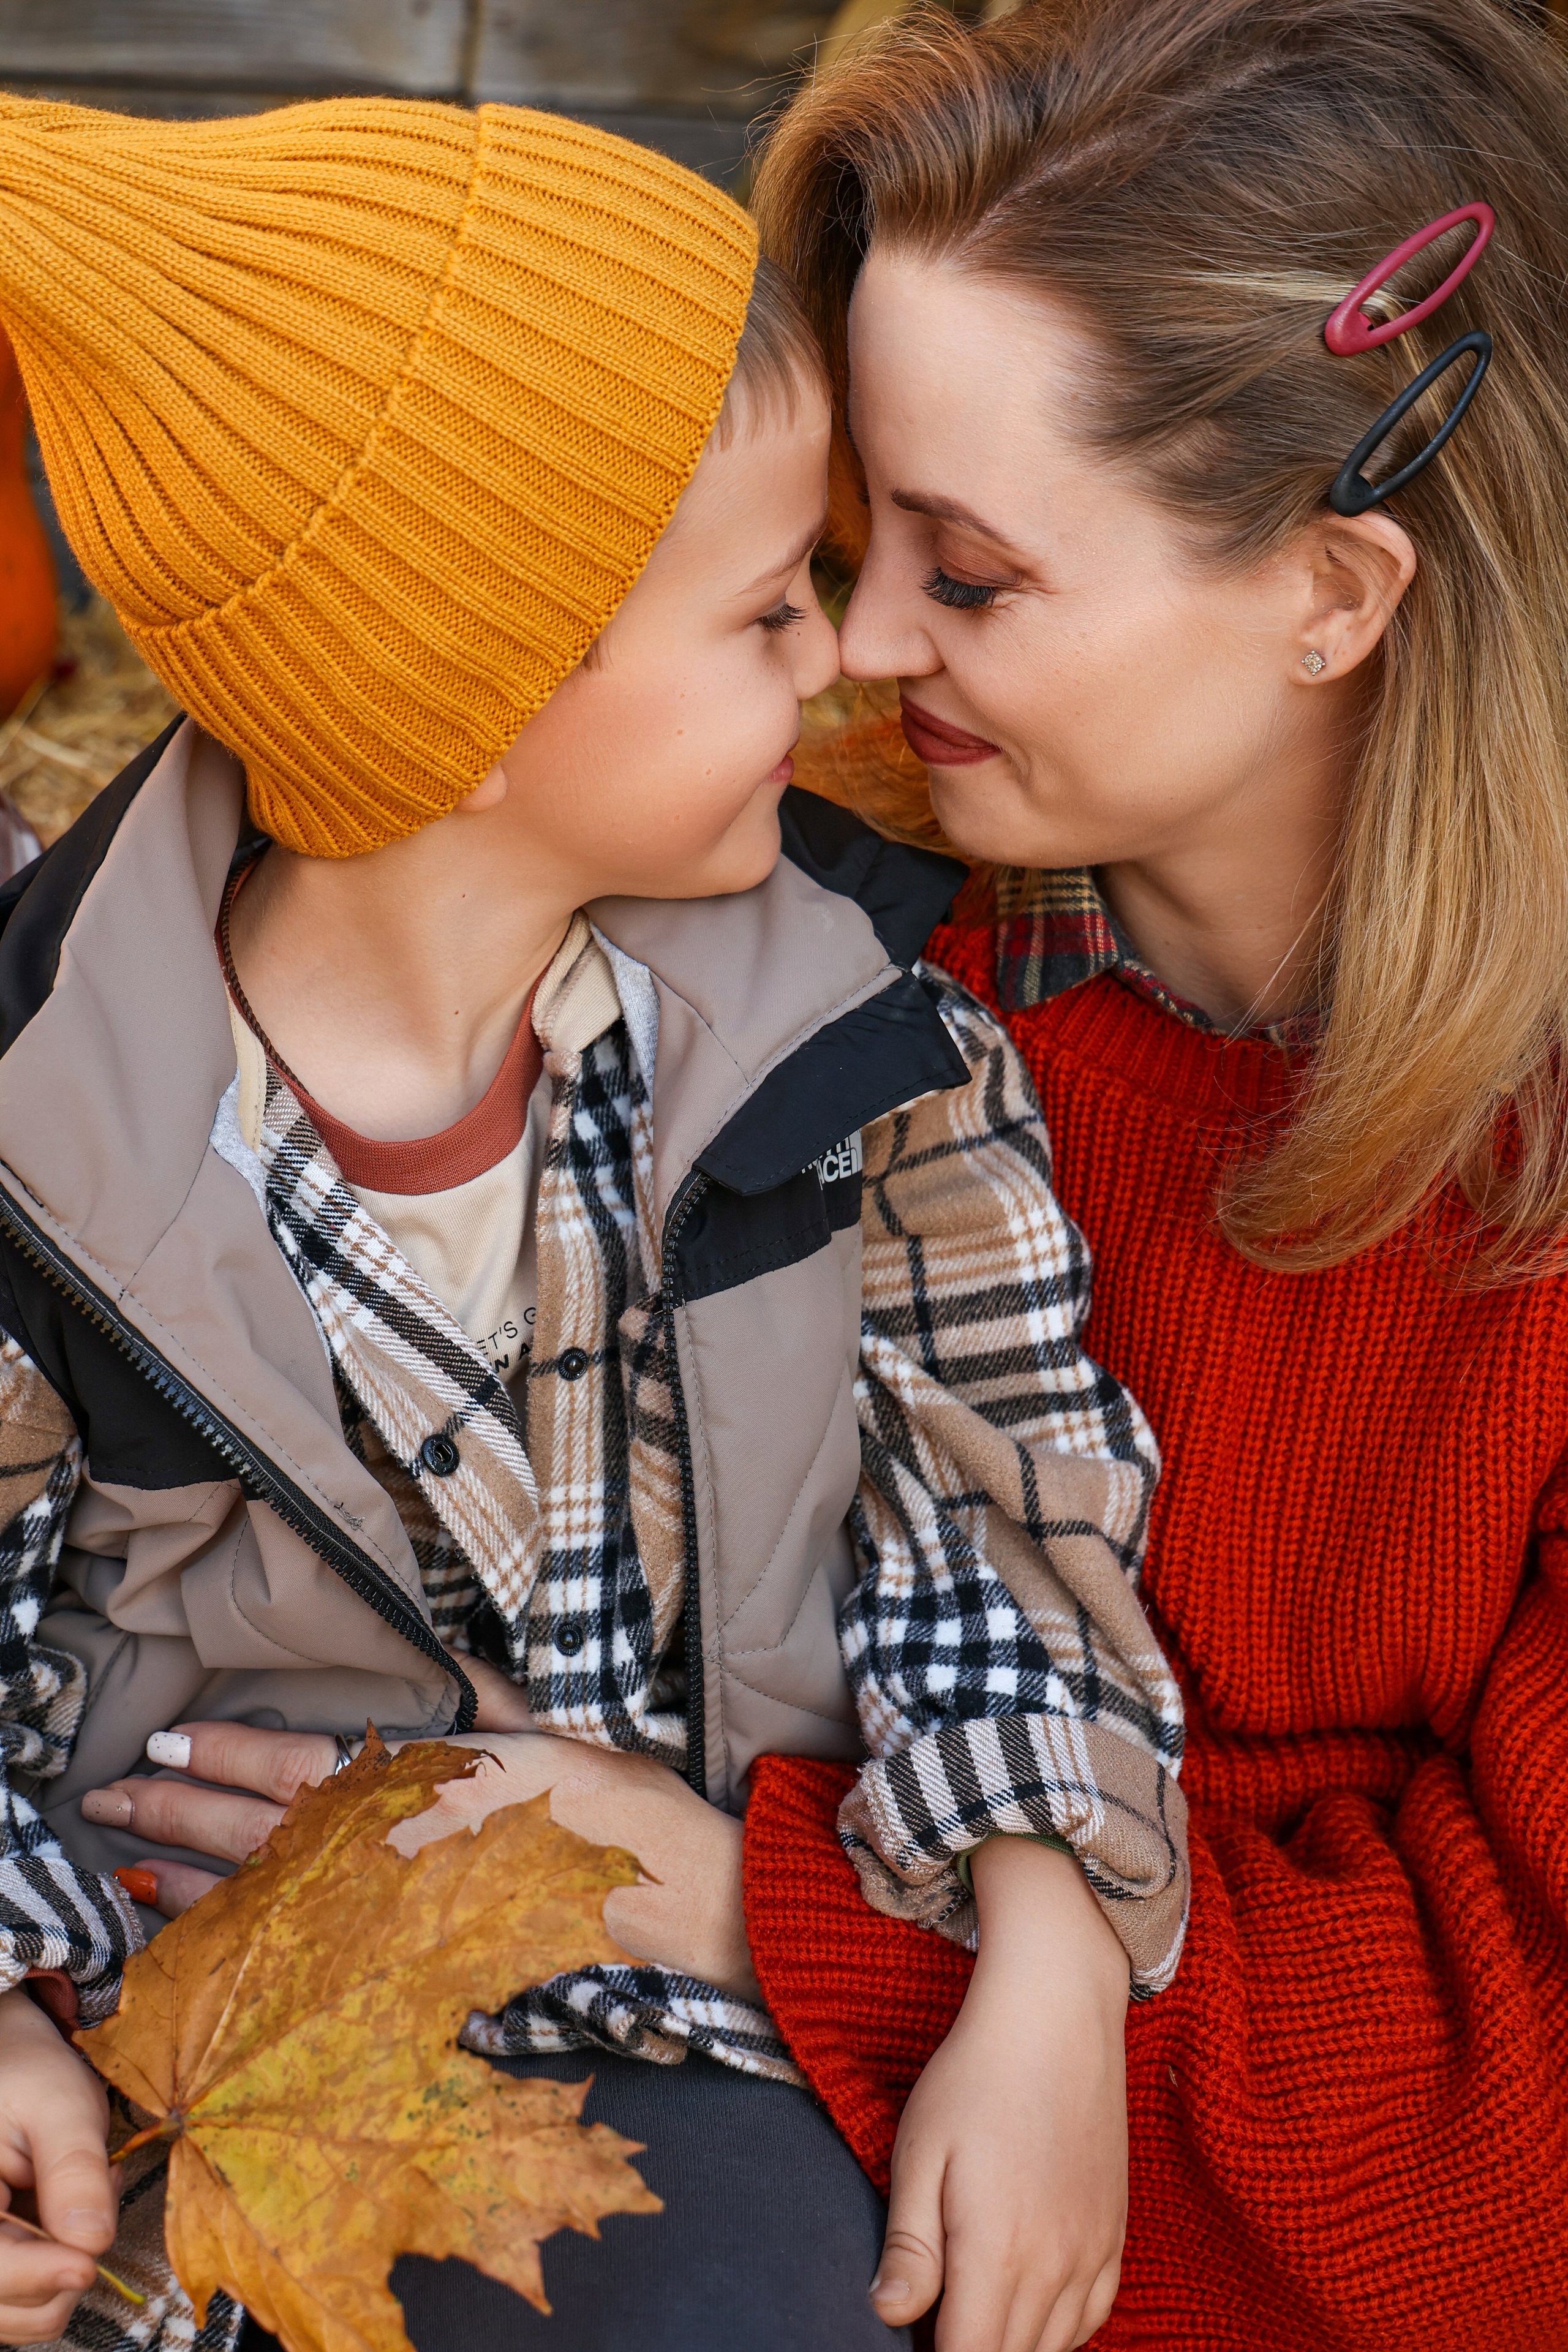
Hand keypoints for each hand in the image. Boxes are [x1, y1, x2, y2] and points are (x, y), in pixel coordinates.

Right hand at [0, 1986, 116, 2343]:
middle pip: (7, 2304)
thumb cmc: (28, 2074)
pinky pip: (27, 2299)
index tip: (86, 2263)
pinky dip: (60, 2271)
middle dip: (63, 2267)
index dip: (38, 2276)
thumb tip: (92, 2242)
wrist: (11, 2066)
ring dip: (66, 2271)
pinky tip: (73, 2218)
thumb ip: (73, 2171)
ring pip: (21, 2313)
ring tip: (85, 2198)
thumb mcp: (60, 2103)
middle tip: (95, 2194)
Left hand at [80, 1711, 757, 1998]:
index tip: (168, 1738)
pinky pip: (293, 1956)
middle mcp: (383, 1854)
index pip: (291, 1762)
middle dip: (176, 1807)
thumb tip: (438, 1664)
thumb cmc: (610, 1809)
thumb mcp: (544, 1727)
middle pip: (254, 1827)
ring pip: (260, 1894)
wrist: (668, 1902)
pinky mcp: (395, 1972)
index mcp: (411, 1785)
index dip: (222, 1751)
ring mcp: (384, 1920)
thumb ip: (477, 1695)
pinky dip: (231, 1942)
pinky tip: (191, 1930)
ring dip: (187, 1872)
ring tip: (128, 1857)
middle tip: (112, 1793)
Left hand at [871, 1838, 1129, 2350]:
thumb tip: (886, 2316)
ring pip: (1055, 2349)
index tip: (910, 2341)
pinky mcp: (1113, 2234)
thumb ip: (909, 2245)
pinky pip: (1092, 2318)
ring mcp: (1092, 2251)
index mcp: (997, 2250)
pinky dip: (1058, 2333)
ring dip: (1011, 2347)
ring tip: (971, 2316)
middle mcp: (1055, 2265)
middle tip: (932, 2321)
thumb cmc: (974, 2077)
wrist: (1055, 2016)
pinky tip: (1026, 2312)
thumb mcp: (920, 2151)